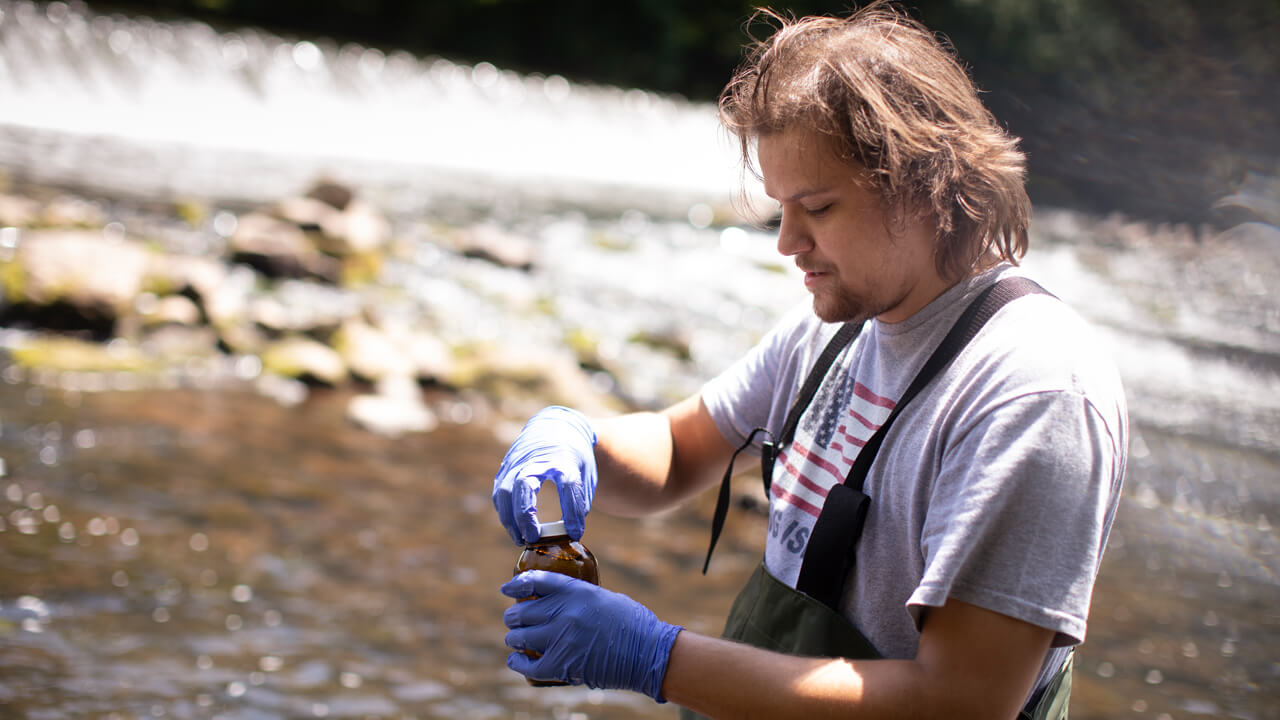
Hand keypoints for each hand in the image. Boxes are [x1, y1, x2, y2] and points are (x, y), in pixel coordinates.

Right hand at [493, 406, 596, 544]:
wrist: (556, 427)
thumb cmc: (573, 456)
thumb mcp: (585, 474)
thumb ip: (578, 501)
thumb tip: (570, 532)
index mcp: (564, 457)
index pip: (568, 483)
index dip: (572, 510)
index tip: (576, 532)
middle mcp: (537, 458)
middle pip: (524, 484)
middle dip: (526, 514)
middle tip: (533, 538)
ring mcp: (517, 462)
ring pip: (505, 491)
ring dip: (510, 519)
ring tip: (521, 539)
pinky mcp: (506, 468)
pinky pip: (500, 493)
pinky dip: (504, 512)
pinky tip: (514, 527)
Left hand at [502, 570, 681, 701]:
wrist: (650, 653)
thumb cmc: (634, 624)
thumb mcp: (605, 599)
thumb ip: (580, 598)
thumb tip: (560, 603)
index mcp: (577, 592)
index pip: (536, 582)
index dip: (516, 584)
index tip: (507, 589)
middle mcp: (565, 613)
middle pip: (522, 611)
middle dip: (513, 617)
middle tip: (513, 619)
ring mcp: (561, 639)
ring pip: (521, 637)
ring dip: (514, 638)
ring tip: (514, 638)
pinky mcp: (562, 665)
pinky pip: (529, 664)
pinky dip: (518, 663)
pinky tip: (515, 660)